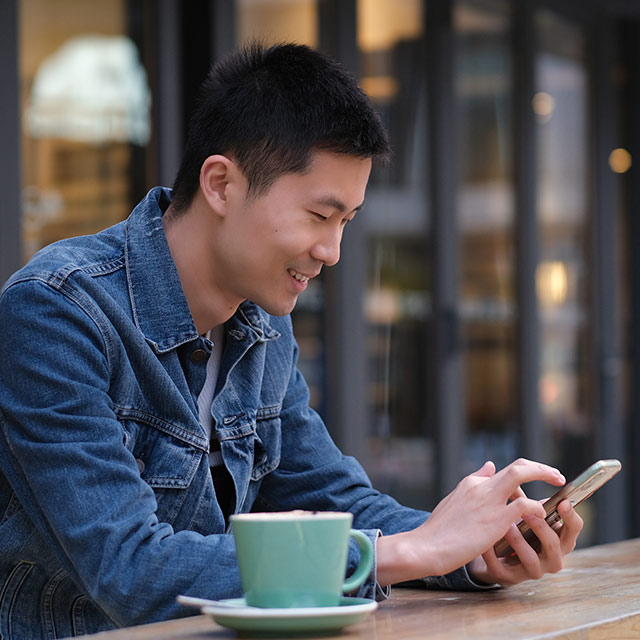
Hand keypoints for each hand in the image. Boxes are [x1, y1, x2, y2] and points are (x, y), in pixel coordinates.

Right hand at [376, 458, 568, 585]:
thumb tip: (489, 466)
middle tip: (557, 476)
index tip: (538, 476)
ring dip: (543, 477)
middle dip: (540, 468)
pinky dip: (537, 507)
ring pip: (520, 474)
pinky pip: (525, 504)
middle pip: (516, 465)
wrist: (427, 546)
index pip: (502, 470)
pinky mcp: (496, 518)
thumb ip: (474, 484)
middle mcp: (481, 485)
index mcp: (471, 483)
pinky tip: (542, 515)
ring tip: (559, 488)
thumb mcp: (454, 502)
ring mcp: (488, 500)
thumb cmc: (439, 530)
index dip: (525, 471)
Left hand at [467, 498, 582, 585]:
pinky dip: (493, 553)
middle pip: (555, 544)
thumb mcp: (523, 513)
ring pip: (531, 559)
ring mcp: (531, 570)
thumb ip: (526, 498)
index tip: (563, 502)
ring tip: (507, 527)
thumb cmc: (516, 529)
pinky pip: (501, 567)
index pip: (574, 528)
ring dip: (519, 541)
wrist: (493, 556)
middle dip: (542, 527)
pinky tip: (485, 542)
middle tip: (528, 512)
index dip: (571, 516)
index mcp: (558, 538)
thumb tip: (523, 468)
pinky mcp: (508, 578)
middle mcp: (551, 557)